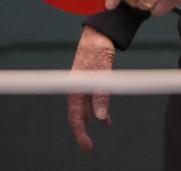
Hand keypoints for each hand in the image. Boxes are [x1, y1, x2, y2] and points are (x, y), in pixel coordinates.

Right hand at [67, 26, 114, 152]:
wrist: (99, 31)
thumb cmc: (97, 49)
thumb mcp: (101, 71)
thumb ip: (101, 93)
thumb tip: (100, 116)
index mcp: (76, 87)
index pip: (75, 115)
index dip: (80, 132)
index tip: (86, 145)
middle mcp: (78, 87)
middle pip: (78, 114)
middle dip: (82, 131)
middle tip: (88, 148)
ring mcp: (85, 83)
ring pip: (86, 107)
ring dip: (91, 120)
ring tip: (98, 134)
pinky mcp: (92, 79)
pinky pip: (93, 98)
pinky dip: (98, 109)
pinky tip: (105, 117)